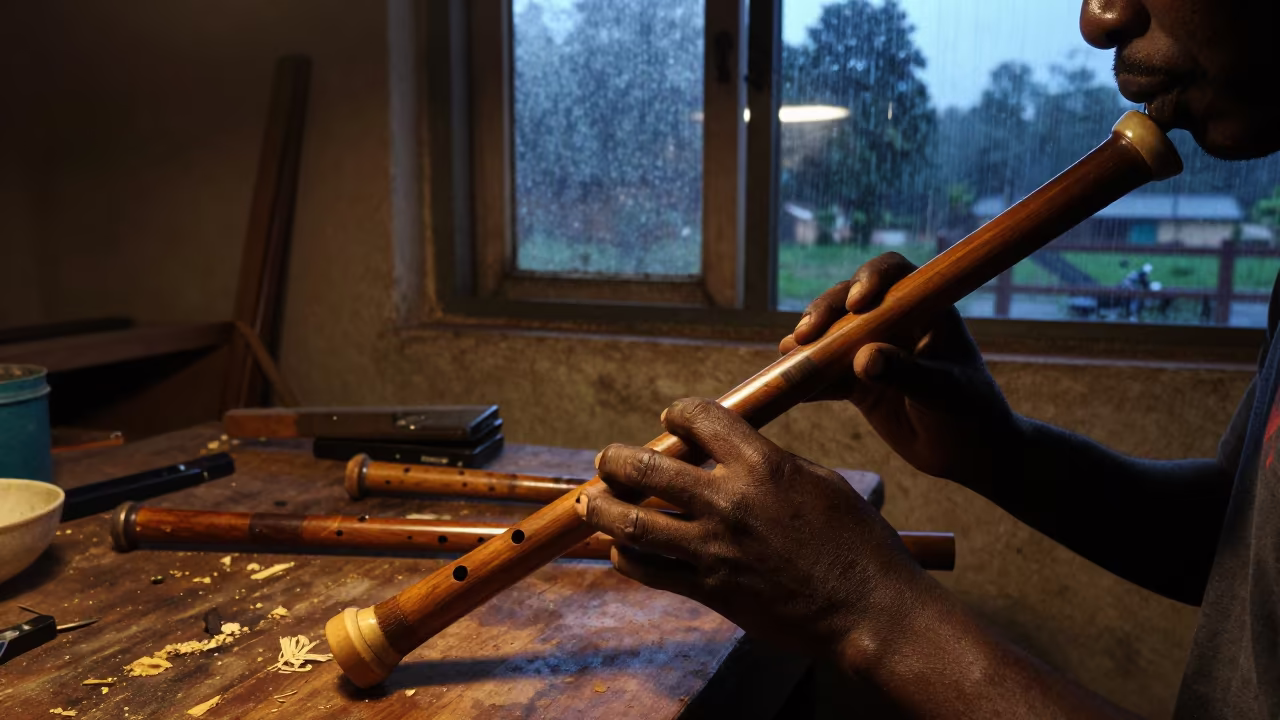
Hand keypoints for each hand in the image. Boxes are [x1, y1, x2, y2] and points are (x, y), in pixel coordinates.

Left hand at [577, 397, 929, 661]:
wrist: (869, 609)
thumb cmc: (857, 542)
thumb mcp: (819, 482)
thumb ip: (770, 462)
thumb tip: (734, 452)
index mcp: (762, 465)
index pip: (700, 418)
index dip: (678, 413)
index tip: (672, 418)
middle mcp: (730, 502)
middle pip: (647, 467)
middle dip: (616, 459)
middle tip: (607, 459)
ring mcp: (715, 549)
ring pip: (634, 523)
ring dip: (602, 508)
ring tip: (591, 501)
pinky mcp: (711, 590)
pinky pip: (650, 571)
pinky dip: (627, 557)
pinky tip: (621, 549)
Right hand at [778, 252, 1020, 491]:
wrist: (967, 453)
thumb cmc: (971, 414)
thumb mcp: (945, 393)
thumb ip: (907, 374)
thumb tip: (864, 358)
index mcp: (926, 310)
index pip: (895, 274)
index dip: (871, 278)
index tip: (856, 303)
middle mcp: (895, 322)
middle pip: (850, 300)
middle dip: (824, 311)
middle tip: (806, 335)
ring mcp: (872, 349)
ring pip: (831, 333)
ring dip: (808, 341)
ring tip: (788, 353)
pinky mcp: (856, 380)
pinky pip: (825, 373)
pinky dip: (806, 378)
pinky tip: (788, 386)